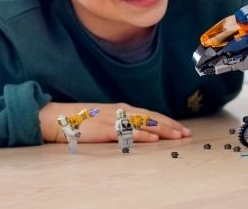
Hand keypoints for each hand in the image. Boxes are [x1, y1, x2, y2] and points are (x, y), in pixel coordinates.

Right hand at [39, 102, 190, 143]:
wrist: (60, 118)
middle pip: (152, 117)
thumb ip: (122, 122)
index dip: (168, 121)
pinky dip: (142, 135)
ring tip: (177, 135)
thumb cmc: (83, 120)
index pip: (151, 114)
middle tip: (187, 133)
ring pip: (144, 124)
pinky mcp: (106, 130)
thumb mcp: (107, 118)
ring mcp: (114, 119)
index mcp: (123, 108)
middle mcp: (121, 111)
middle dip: (171, 125)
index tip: (182, 128)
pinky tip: (153, 138)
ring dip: (162, 129)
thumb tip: (139, 129)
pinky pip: (127, 132)